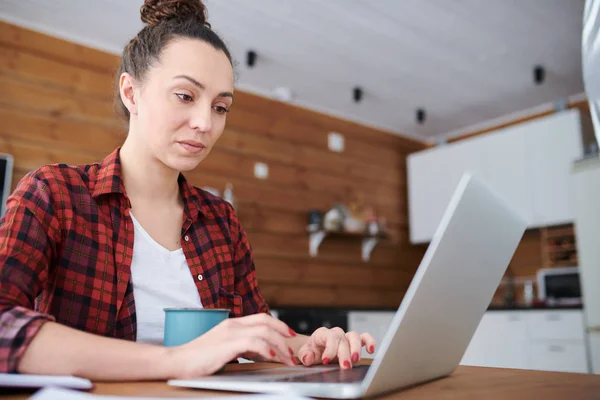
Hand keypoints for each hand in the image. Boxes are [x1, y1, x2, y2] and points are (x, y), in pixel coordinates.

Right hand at [165, 313, 296, 377]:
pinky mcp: (227, 344)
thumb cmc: (197, 358)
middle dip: (284, 333)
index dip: (279, 324)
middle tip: (293, 348)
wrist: (176, 361)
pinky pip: (254, 342)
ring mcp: (229, 333)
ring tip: (287, 358)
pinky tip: (272, 357)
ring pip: (264, 331)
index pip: (261, 318)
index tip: (290, 335)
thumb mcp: (223, 348)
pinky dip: (267, 348)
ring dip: (280, 345)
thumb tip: (260, 352)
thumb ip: (240, 346)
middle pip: (266, 321)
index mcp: (232, 323)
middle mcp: (232, 324)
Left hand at [297, 327, 375, 368]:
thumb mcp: (305, 353)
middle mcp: (336, 334)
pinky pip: (364, 338)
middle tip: (345, 366)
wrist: (315, 350)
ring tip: (356, 359)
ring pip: (355, 336)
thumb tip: (308, 358)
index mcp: (323, 334)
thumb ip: (305, 355)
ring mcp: (346, 337)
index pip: (329, 338)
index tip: (326, 360)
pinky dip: (369, 342)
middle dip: (344, 353)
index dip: (329, 349)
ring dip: (356, 348)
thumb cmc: (312, 351)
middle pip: (343, 340)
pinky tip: (371, 350)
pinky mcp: (354, 343)